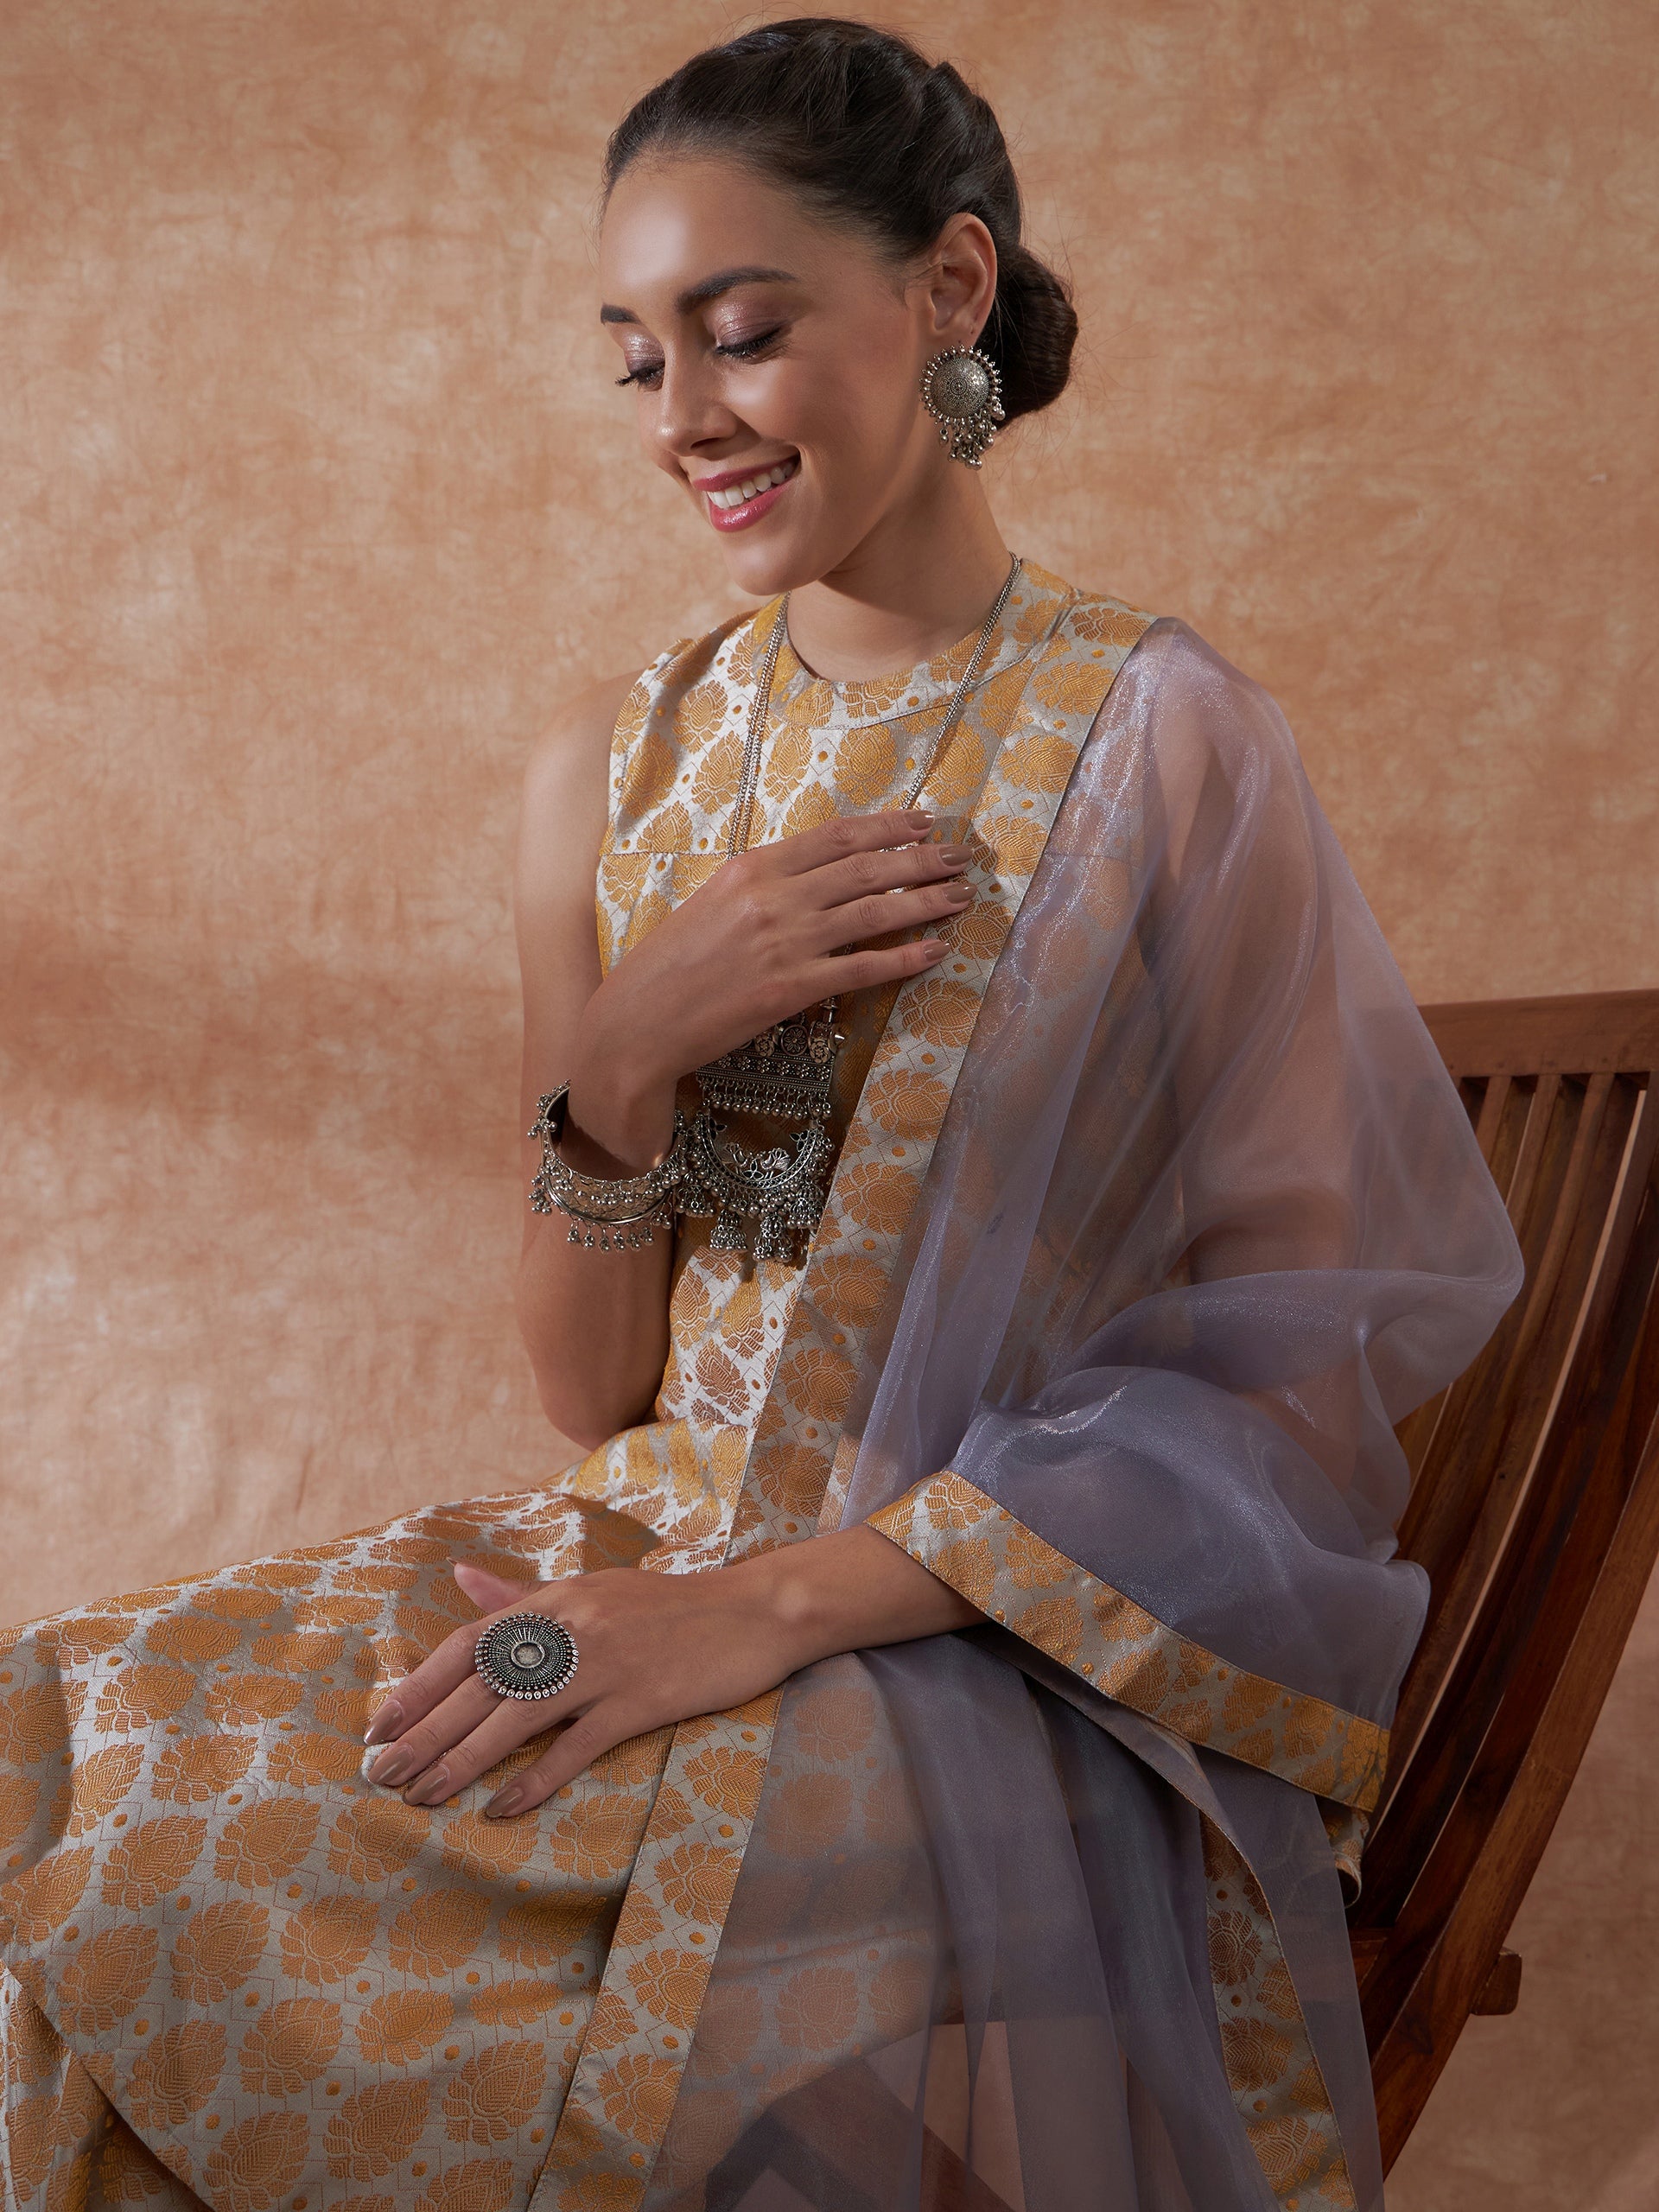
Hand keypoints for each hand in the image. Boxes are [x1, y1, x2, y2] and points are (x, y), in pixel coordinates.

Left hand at [361, 1531, 979, 1817]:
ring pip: (517, 1717)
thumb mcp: (590, 1589)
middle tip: (380, 1775)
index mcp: (554, 1600)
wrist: (753, 1610)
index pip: (468, 1643)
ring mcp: (606, 1664)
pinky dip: (536, 1778)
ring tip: (423, 1797)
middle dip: (425, 1734)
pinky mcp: (642, 1701)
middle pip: (481, 1686)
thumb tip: (461, 1581)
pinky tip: (502, 1809)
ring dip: (463, 1761)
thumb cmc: (665, 1605)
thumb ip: (523, 1596)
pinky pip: (577, 1745)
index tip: (378, 1726)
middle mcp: (571, 1628)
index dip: (419, 1685)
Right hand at [567, 809, 975, 1165]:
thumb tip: (814, 880)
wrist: (636, 1024)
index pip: (836, 837)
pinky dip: (906, 957)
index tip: (923, 822)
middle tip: (961, 857)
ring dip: (926, 901)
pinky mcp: (793, 990)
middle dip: (922, 859)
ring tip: (961, 897)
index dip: (888, 827)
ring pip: (875, 912)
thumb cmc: (669, 968)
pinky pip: (865, 968)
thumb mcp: (712, 906)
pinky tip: (935, 951)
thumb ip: (762, 888)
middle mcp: (774, 897)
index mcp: (752, 869)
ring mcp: (786, 943)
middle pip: (867, 867)